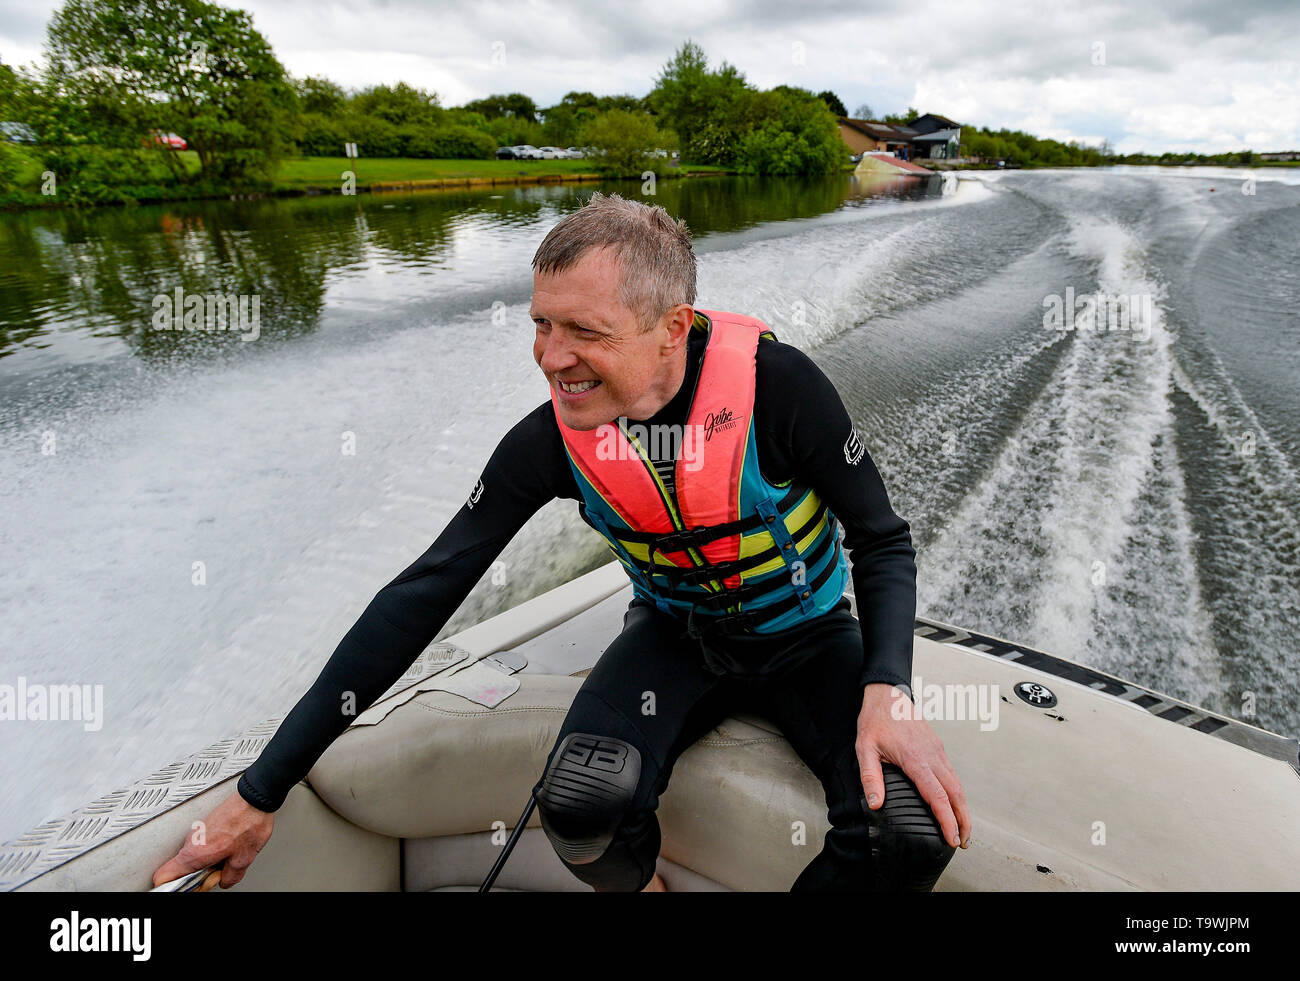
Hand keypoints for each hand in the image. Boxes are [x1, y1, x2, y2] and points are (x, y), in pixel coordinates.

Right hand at [152, 790, 274, 889]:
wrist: (255, 798)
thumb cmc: (248, 822)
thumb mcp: (243, 859)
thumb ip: (229, 877)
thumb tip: (224, 881)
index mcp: (195, 854)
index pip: (163, 875)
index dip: (169, 886)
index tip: (187, 888)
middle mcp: (191, 842)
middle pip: (181, 870)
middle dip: (199, 877)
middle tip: (218, 873)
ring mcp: (197, 832)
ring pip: (194, 857)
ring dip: (207, 863)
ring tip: (228, 856)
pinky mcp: (205, 825)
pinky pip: (202, 845)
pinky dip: (212, 851)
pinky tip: (229, 846)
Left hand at [856, 682, 970, 849]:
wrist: (888, 695)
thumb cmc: (876, 720)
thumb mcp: (865, 748)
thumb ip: (871, 777)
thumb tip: (876, 804)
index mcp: (915, 759)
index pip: (936, 796)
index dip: (946, 819)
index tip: (952, 838)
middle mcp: (932, 756)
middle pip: (955, 793)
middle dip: (962, 820)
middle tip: (963, 842)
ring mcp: (937, 751)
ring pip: (957, 784)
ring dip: (962, 808)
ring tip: (961, 829)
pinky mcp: (938, 748)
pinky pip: (952, 774)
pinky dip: (957, 793)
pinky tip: (953, 803)